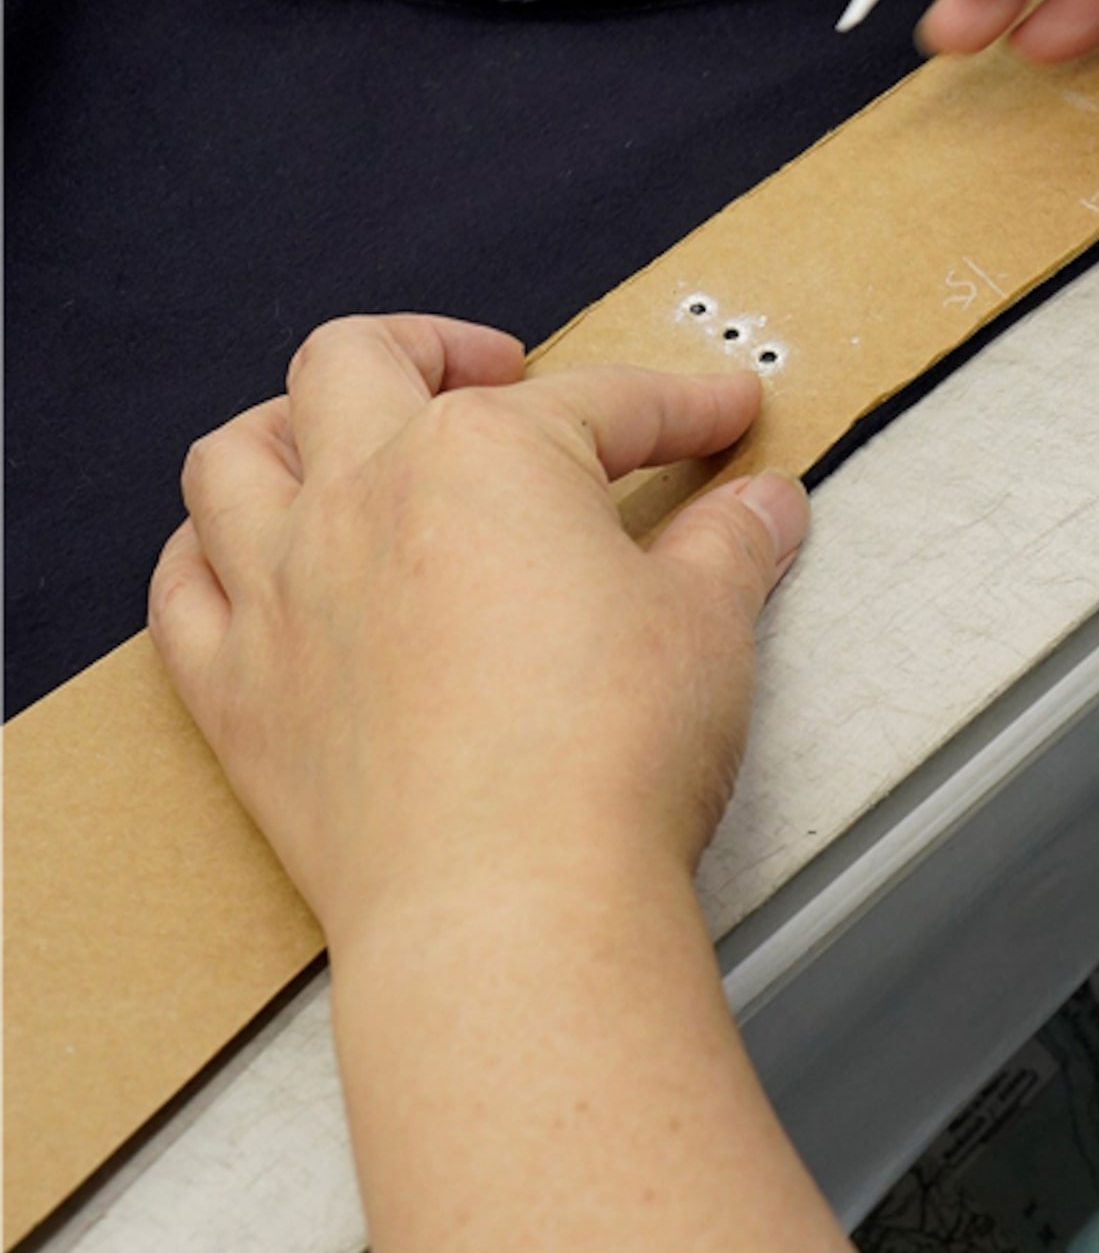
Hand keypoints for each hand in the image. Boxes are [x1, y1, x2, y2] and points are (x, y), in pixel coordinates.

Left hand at [148, 314, 807, 953]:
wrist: (507, 904)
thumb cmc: (605, 757)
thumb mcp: (705, 626)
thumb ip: (729, 548)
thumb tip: (763, 508)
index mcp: (485, 455)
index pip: (599, 403)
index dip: (675, 408)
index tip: (715, 417)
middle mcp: (361, 496)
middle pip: (360, 363)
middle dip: (432, 347)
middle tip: (496, 373)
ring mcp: (282, 591)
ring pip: (235, 456)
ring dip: (285, 429)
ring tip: (341, 442)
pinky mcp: (237, 693)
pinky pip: (181, 594)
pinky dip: (206, 559)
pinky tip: (247, 562)